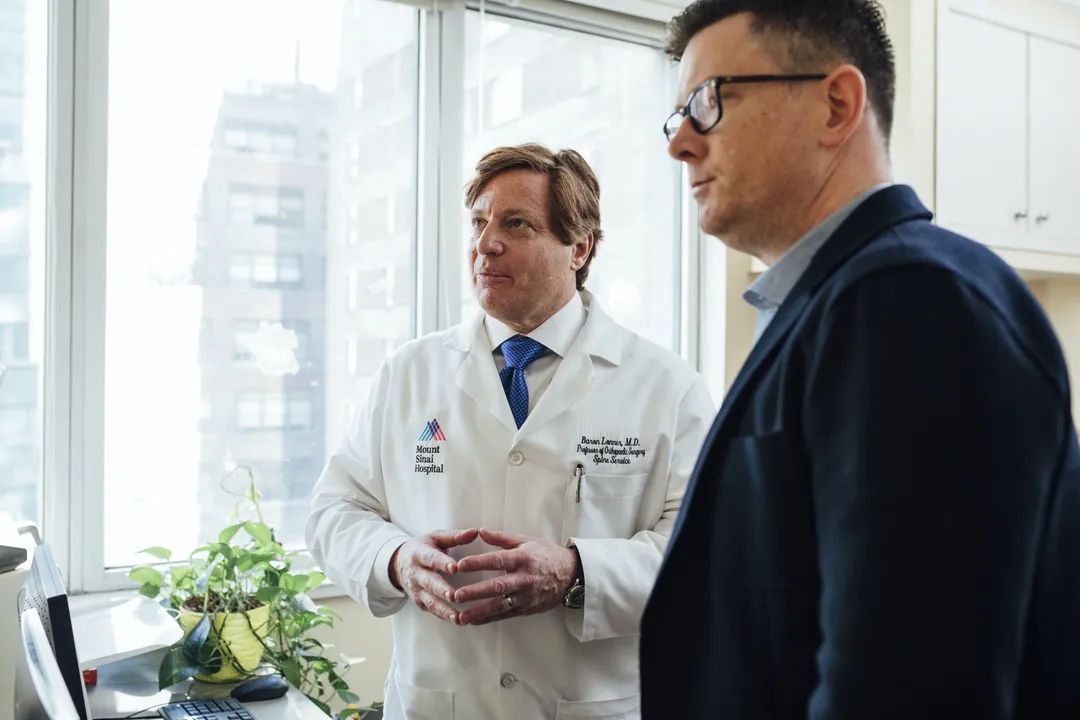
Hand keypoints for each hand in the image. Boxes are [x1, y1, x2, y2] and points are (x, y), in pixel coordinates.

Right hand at [389, 528, 478, 624]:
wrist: (399, 563)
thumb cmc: (423, 548)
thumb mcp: (435, 537)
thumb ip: (455, 536)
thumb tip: (475, 532)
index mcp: (420, 554)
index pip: (431, 558)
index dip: (442, 563)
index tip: (455, 568)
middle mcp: (416, 573)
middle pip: (429, 583)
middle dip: (441, 590)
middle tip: (454, 596)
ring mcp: (417, 590)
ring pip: (430, 601)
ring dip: (444, 610)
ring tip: (458, 617)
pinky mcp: (420, 602)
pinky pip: (432, 610)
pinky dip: (444, 616)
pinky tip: (458, 621)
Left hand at [452, 529, 577, 625]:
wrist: (571, 575)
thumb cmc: (547, 555)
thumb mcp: (527, 541)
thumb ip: (501, 538)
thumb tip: (480, 531)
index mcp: (522, 558)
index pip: (497, 560)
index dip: (478, 563)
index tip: (460, 565)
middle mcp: (523, 579)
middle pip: (496, 586)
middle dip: (475, 592)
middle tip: (456, 595)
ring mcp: (525, 596)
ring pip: (500, 605)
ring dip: (479, 611)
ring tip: (461, 616)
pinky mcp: (526, 609)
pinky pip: (505, 615)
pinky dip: (489, 619)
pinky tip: (474, 621)